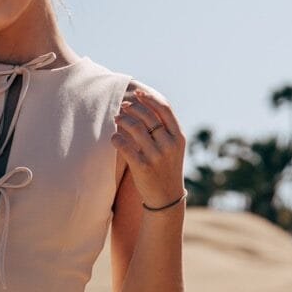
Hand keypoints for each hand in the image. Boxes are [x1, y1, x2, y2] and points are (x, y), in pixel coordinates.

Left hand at [111, 87, 187, 206]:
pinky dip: (117, 138)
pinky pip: (125, 146)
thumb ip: (164, 129)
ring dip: (123, 120)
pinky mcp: (143, 167)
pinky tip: (113, 137)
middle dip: (133, 108)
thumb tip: (146, 104)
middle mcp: (169, 145)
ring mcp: (157, 156)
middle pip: (148, 117)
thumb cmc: (166, 167)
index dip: (149, 98)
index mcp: (178, 137)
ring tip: (116, 117)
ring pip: (135, 128)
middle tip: (123, 106)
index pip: (164, 109)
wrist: (166, 197)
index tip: (137, 94)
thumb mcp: (173, 147)